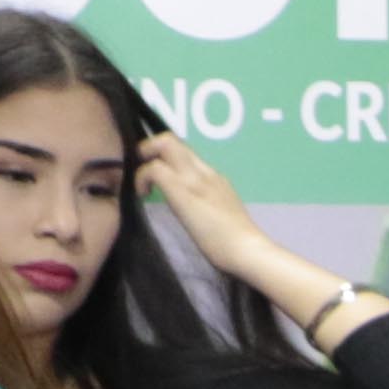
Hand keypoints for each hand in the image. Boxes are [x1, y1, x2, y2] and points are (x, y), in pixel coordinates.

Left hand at [132, 132, 350, 331]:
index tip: (157, 173)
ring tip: (143, 185)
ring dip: (145, 159)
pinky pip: (154, 168)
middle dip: (150, 148)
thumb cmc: (236, 242)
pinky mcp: (181, 189)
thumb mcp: (221, 212)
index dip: (165, 155)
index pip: (185, 151)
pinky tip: (143, 195)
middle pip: (171, 139)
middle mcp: (204, 170)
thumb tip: (196, 209)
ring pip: (163, 144)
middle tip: (144, 171)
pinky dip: (142, 177)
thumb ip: (208, 203)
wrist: (246, 249)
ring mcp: (193, 177)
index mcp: (213, 177)